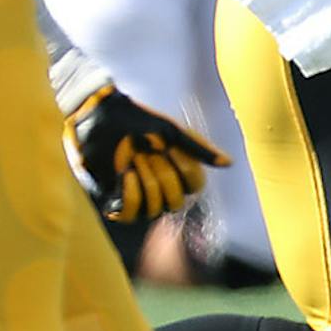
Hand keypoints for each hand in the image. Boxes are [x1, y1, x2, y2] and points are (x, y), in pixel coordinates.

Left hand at [64, 86, 228, 220]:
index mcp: (176, 170)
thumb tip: (229, 163)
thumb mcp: (172, 131)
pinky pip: (131, 214)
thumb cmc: (137, 120)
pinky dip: (130, 194)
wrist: (101, 116)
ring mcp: (138, 195)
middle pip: (176, 201)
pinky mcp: (116, 200)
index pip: (195, 187)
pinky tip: (124, 175)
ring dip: (145, 182)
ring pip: (155, 209)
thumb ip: (199, 149)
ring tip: (132, 160)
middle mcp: (160, 186)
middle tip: (147, 152)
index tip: (171, 149)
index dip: (186, 171)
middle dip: (162, 175)